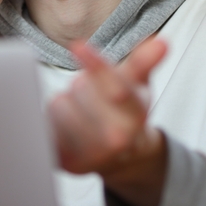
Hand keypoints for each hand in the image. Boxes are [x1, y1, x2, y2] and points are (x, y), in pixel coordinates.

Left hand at [48, 36, 168, 205]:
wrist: (120, 158)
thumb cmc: (123, 111)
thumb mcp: (137, 85)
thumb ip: (144, 62)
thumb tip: (160, 43)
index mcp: (136, 117)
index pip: (117, 87)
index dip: (96, 64)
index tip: (78, 45)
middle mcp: (116, 140)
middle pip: (81, 88)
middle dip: (82, 82)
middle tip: (89, 92)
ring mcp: (91, 155)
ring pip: (59, 104)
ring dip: (64, 100)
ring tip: (78, 110)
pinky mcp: (67, 162)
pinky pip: (45, 125)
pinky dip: (49, 119)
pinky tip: (64, 126)